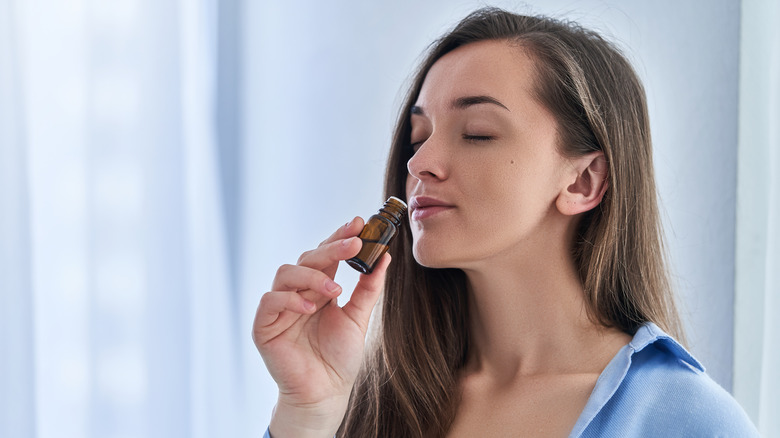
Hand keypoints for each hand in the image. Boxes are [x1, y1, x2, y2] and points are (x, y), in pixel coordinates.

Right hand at [252, 217, 389, 436]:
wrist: (326, 393)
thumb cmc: (339, 358)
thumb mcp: (359, 318)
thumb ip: (368, 288)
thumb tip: (385, 258)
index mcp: (319, 287)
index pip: (326, 255)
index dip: (340, 236)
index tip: (360, 223)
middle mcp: (298, 291)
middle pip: (307, 257)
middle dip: (331, 248)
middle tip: (354, 243)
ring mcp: (279, 307)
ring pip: (286, 272)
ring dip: (312, 275)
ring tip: (334, 290)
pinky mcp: (264, 325)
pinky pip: (271, 300)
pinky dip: (290, 299)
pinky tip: (311, 307)